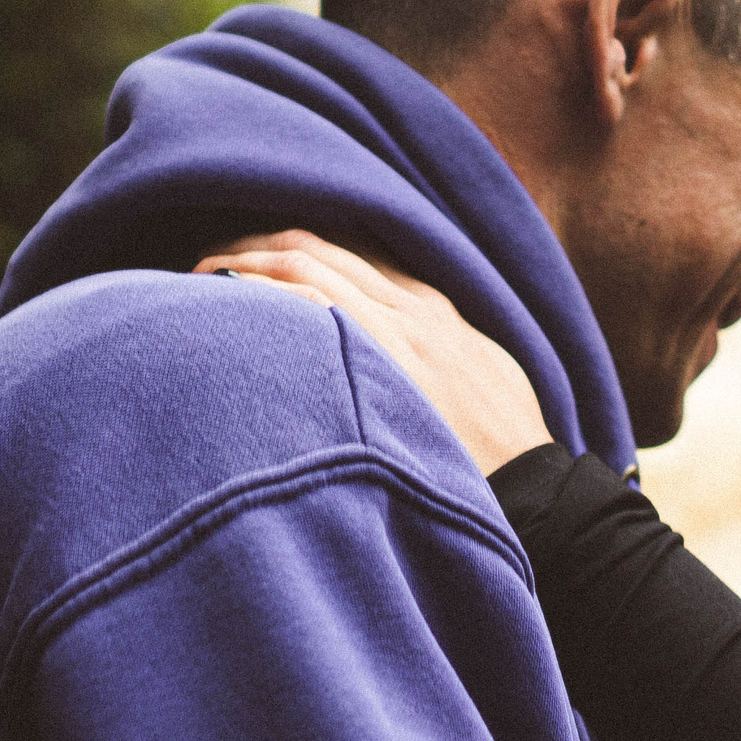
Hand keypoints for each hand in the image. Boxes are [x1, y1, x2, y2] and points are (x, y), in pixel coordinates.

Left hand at [195, 232, 552, 474]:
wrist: (541, 498)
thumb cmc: (507, 455)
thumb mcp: (486, 379)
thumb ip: (440, 350)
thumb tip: (404, 354)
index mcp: (437, 309)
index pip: (355, 249)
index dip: (297, 243)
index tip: (257, 250)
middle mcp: (412, 310)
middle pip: (320, 247)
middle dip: (258, 243)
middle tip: (208, 256)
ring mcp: (394, 336)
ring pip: (305, 267)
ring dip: (245, 262)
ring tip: (198, 273)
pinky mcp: (380, 368)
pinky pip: (307, 307)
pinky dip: (260, 292)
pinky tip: (221, 297)